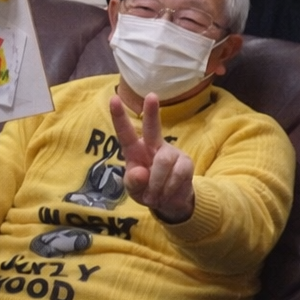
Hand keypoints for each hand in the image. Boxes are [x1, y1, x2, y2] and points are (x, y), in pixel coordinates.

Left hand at [109, 93, 194, 222]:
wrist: (171, 203)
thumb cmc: (147, 191)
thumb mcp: (134, 190)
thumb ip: (133, 182)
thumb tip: (140, 172)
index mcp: (135, 150)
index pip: (125, 133)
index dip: (118, 116)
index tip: (113, 99)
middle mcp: (153, 146)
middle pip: (152, 127)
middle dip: (152, 111)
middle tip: (151, 96)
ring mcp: (171, 152)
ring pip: (163, 161)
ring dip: (157, 183)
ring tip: (154, 196)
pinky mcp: (186, 162)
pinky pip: (178, 173)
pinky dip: (169, 188)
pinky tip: (167, 194)